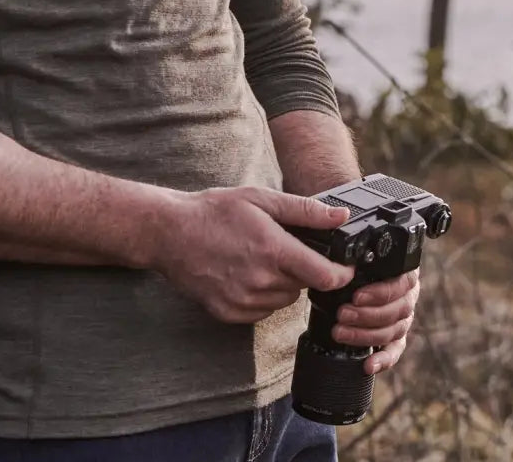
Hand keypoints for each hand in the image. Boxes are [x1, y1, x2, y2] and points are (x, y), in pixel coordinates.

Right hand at [153, 187, 355, 324]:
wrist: (169, 233)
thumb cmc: (214, 211)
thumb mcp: (260, 198)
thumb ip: (305, 210)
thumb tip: (341, 217)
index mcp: (273, 249)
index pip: (325, 276)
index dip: (341, 273)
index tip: (344, 267)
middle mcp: (260, 281)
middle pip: (304, 286)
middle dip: (302, 269)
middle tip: (281, 248)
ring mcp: (243, 301)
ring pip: (283, 300)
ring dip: (282, 284)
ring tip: (259, 259)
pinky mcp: (229, 314)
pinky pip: (261, 311)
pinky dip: (261, 296)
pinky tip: (244, 274)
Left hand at [333, 269, 419, 375]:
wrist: (356, 274)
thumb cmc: (355, 263)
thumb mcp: (360, 257)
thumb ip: (358, 259)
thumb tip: (342, 264)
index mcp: (404, 272)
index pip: (400, 284)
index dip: (378, 293)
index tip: (356, 297)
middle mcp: (408, 296)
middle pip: (397, 310)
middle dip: (366, 315)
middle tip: (342, 314)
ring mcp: (404, 318)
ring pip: (393, 331)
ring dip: (366, 335)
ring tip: (340, 333)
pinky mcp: (397, 338)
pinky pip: (395, 351)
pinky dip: (382, 360)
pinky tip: (368, 366)